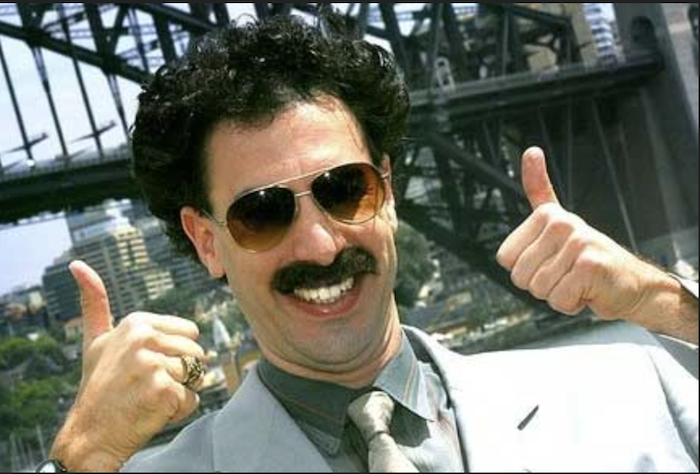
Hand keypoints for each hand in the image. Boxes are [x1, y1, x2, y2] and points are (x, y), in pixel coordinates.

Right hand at [49, 261, 204, 471]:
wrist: (89, 434)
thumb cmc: (98, 386)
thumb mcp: (96, 340)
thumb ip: (94, 302)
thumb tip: (78, 265)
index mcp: (136, 322)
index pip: (190, 332)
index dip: (174, 354)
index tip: (144, 367)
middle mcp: (144, 338)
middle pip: (197, 353)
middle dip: (181, 373)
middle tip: (147, 386)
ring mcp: (153, 363)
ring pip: (198, 374)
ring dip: (181, 391)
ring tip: (149, 397)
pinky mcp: (163, 389)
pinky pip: (192, 398)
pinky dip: (178, 410)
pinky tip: (152, 412)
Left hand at [497, 147, 664, 321]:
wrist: (632, 285)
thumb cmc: (587, 259)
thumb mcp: (556, 224)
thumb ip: (538, 191)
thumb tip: (530, 150)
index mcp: (547, 215)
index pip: (505, 258)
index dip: (524, 270)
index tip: (549, 261)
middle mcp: (562, 224)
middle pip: (519, 275)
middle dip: (540, 285)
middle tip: (565, 275)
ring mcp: (578, 243)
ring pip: (538, 288)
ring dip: (556, 295)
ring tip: (577, 281)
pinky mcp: (590, 266)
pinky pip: (559, 298)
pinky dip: (571, 304)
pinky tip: (587, 291)